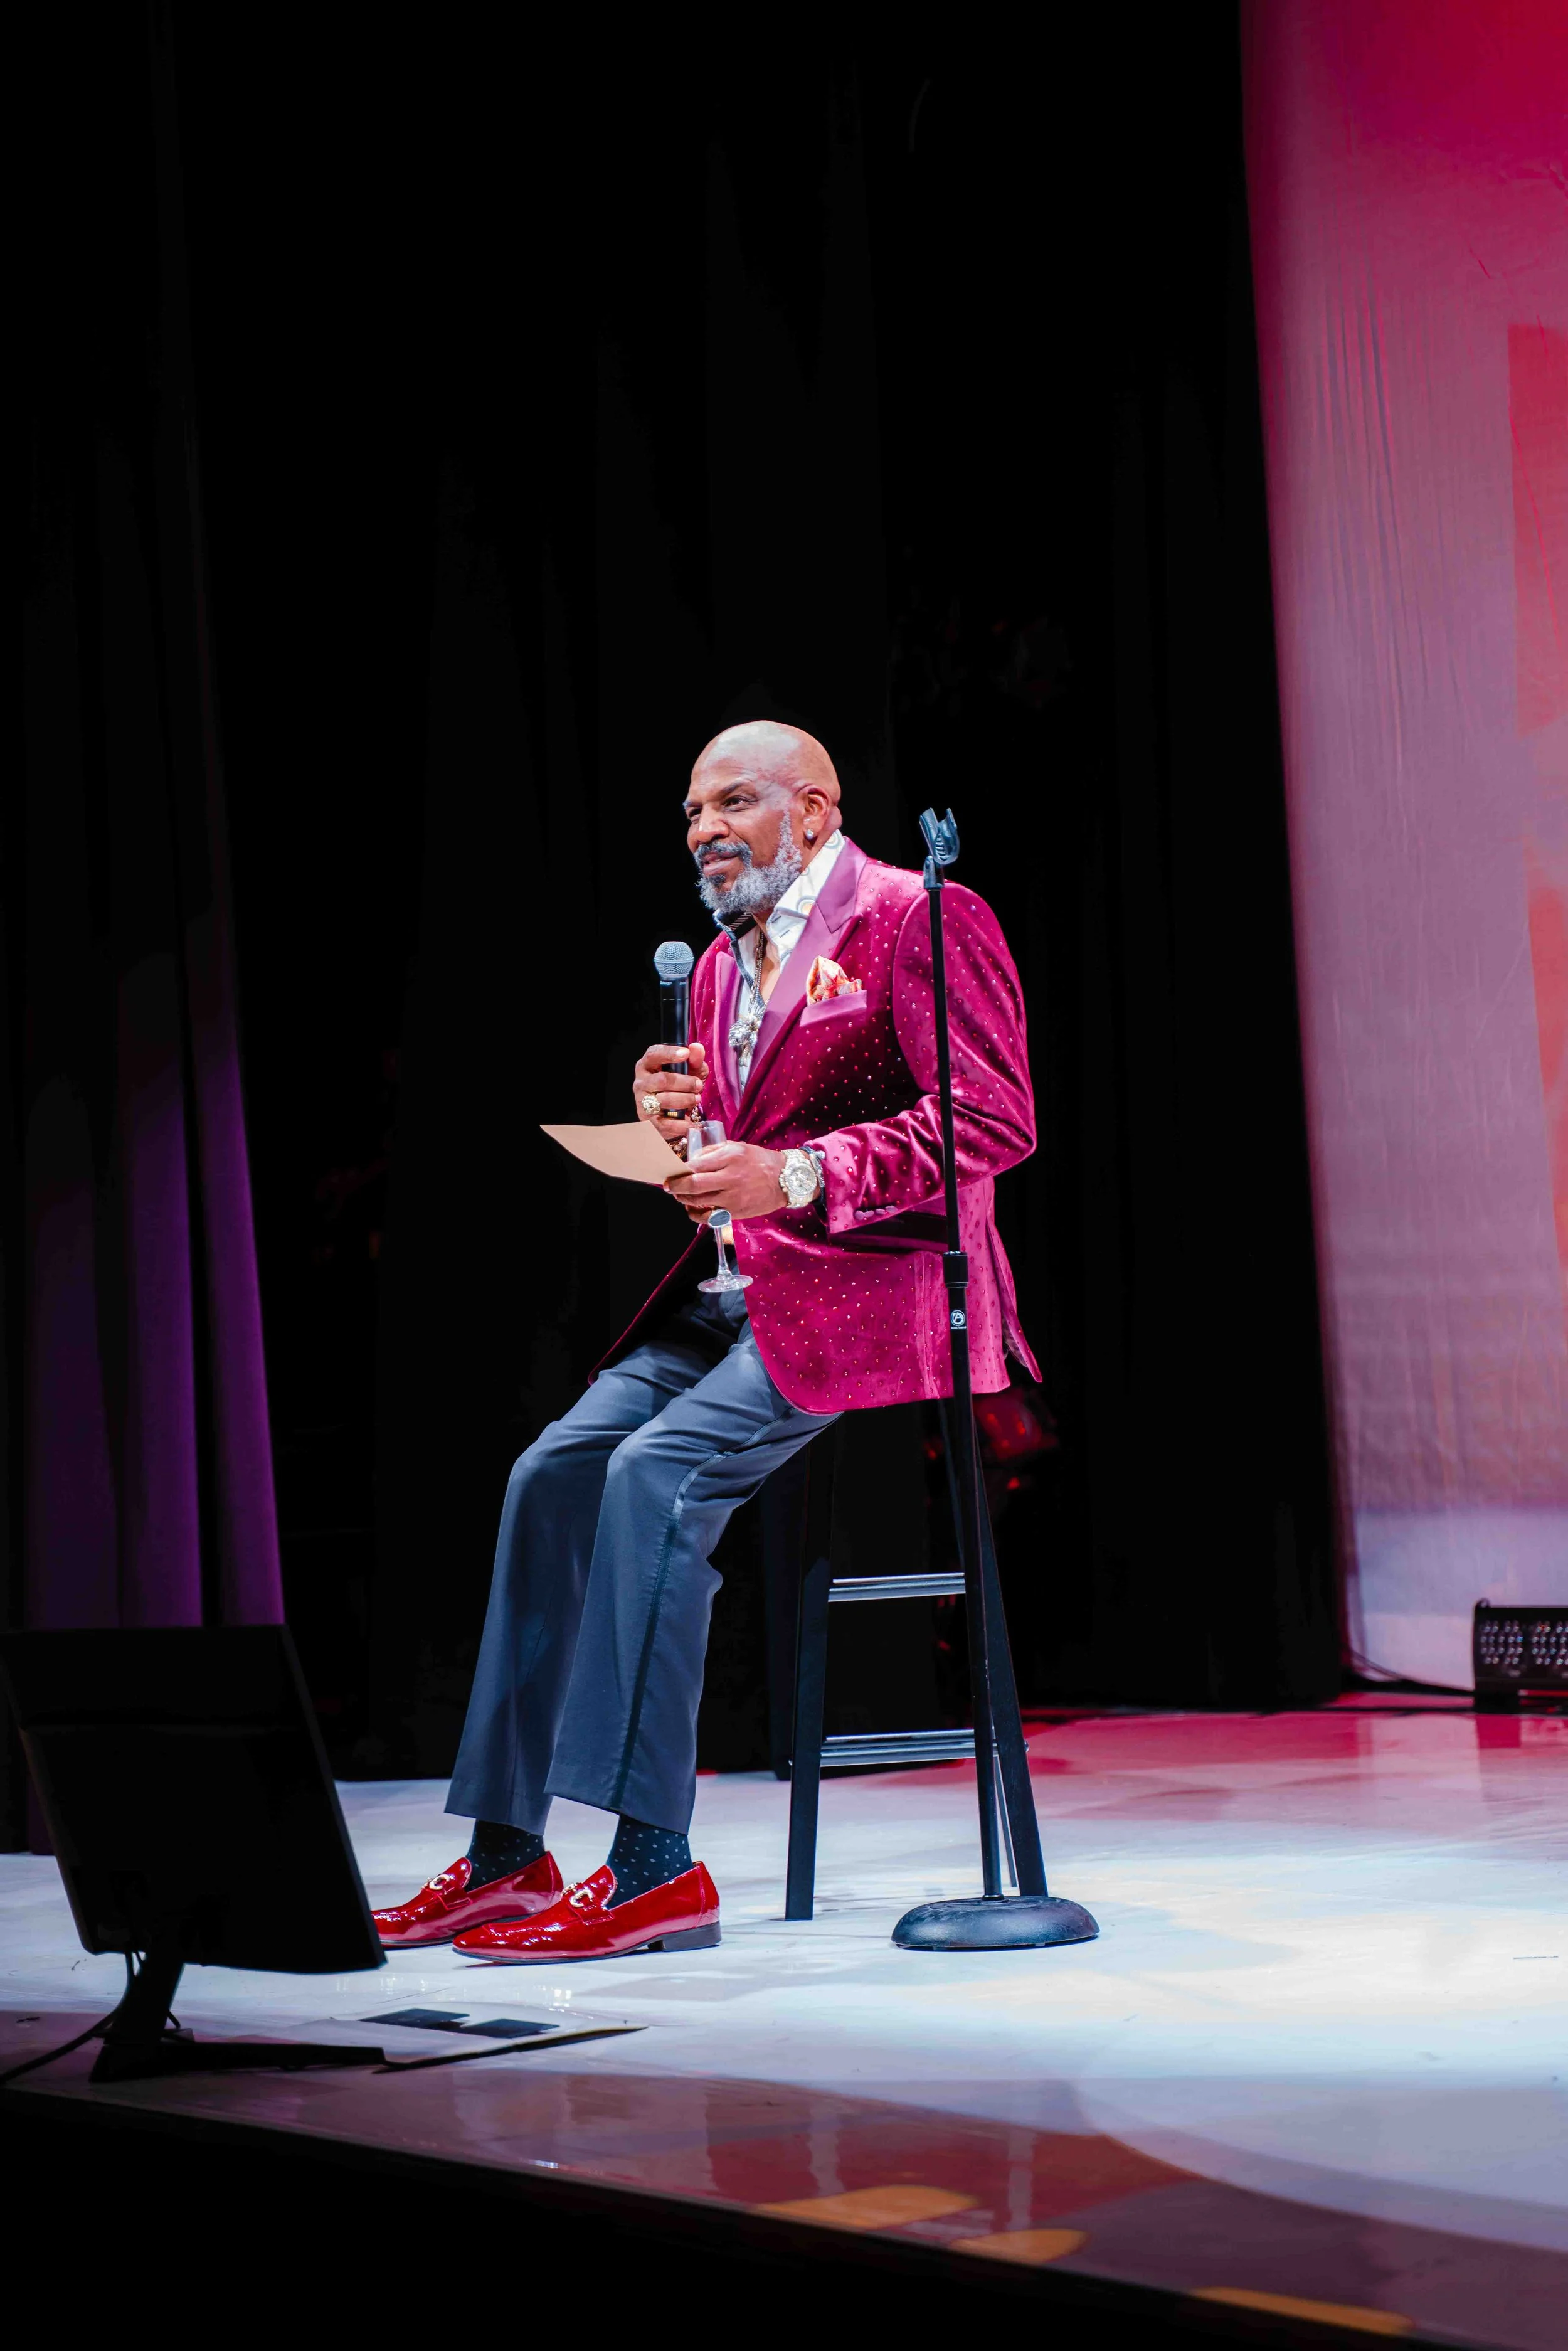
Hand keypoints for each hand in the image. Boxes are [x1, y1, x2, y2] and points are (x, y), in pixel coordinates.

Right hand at [633, 1040, 708, 1147]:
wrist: (672, 1116)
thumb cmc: (679, 1087)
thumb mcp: (690, 1071)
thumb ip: (694, 1060)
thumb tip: (697, 1048)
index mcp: (648, 1065)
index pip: (654, 1054)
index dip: (669, 1053)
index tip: (685, 1054)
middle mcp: (641, 1082)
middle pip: (662, 1080)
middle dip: (685, 1083)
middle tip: (698, 1086)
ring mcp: (642, 1102)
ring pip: (664, 1100)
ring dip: (685, 1100)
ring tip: (696, 1100)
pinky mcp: (648, 1121)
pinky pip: (665, 1123)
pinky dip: (681, 1124)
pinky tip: (691, 1123)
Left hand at [664, 1139, 785, 1221]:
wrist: (785, 1179)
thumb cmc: (759, 1161)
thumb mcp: (737, 1146)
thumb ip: (713, 1152)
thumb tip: (690, 1161)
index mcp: (730, 1157)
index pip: (696, 1165)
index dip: (679, 1171)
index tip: (672, 1172)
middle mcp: (731, 1177)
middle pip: (693, 1184)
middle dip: (676, 1186)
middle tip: (669, 1186)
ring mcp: (733, 1197)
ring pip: (698, 1201)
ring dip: (684, 1199)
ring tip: (680, 1196)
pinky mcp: (735, 1212)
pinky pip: (709, 1217)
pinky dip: (697, 1214)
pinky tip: (693, 1209)